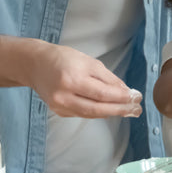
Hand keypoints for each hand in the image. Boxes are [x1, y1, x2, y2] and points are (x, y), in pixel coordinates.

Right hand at [26, 43, 141, 118]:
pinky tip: (110, 110)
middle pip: (97, 108)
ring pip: (91, 114)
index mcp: (72, 79)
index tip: (137, 97)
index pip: (102, 93)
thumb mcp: (88, 61)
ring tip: (129, 111)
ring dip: (112, 113)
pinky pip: (83, 114)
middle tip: (136, 109)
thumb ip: (107, 78)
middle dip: (120, 110)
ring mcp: (59, 105)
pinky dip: (98, 112)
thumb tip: (125, 91)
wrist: (35, 64)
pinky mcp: (58, 111)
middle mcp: (64, 95)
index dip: (121, 98)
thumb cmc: (63, 58)